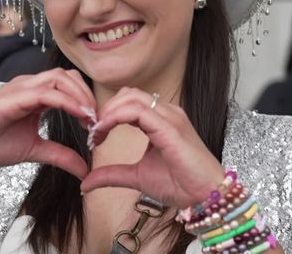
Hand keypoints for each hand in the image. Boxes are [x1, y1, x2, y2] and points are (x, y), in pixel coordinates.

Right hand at [0, 68, 96, 180]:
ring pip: (60, 78)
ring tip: (91, 117)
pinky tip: (79, 115)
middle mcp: (30, 86)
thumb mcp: (34, 150)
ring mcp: (22, 88)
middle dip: (87, 94)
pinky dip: (67, 101)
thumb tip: (84, 170)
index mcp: (36, 95)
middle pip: (68, 76)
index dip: (87, 100)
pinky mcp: (14, 97)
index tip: (98, 124)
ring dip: (80, 95)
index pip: (69, 85)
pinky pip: (46, 93)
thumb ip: (60, 155)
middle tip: (98, 119)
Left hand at [80, 87, 223, 208]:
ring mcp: (170, 117)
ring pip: (131, 97)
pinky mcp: (170, 127)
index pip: (129, 102)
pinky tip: (105, 132)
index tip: (93, 135)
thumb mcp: (137, 177)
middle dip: (105, 109)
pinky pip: (138, 111)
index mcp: (160, 120)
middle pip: (128, 94)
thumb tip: (85, 183)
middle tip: (92, 132)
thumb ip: (112, 174)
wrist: (206, 198)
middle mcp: (166, 113)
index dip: (107, 113)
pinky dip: (115, 117)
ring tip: (96, 132)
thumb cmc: (180, 184)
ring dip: (108, 112)